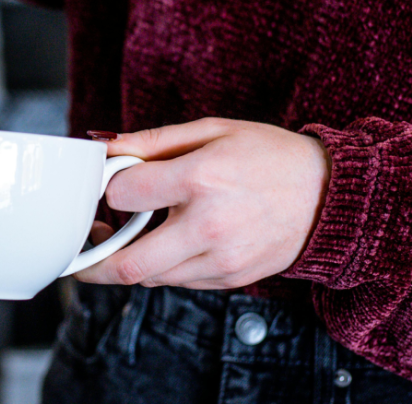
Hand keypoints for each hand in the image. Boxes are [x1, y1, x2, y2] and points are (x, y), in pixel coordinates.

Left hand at [74, 118, 330, 288]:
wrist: (330, 195)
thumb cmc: (268, 155)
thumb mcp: (212, 129)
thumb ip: (153, 140)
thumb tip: (106, 148)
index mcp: (201, 179)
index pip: (124, 195)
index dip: (109, 188)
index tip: (109, 184)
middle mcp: (209, 226)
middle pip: (128, 263)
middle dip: (91, 262)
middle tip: (81, 248)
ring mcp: (221, 259)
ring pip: (150, 277)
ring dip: (125, 263)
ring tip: (118, 238)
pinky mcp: (231, 279)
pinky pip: (178, 282)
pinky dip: (160, 268)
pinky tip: (161, 244)